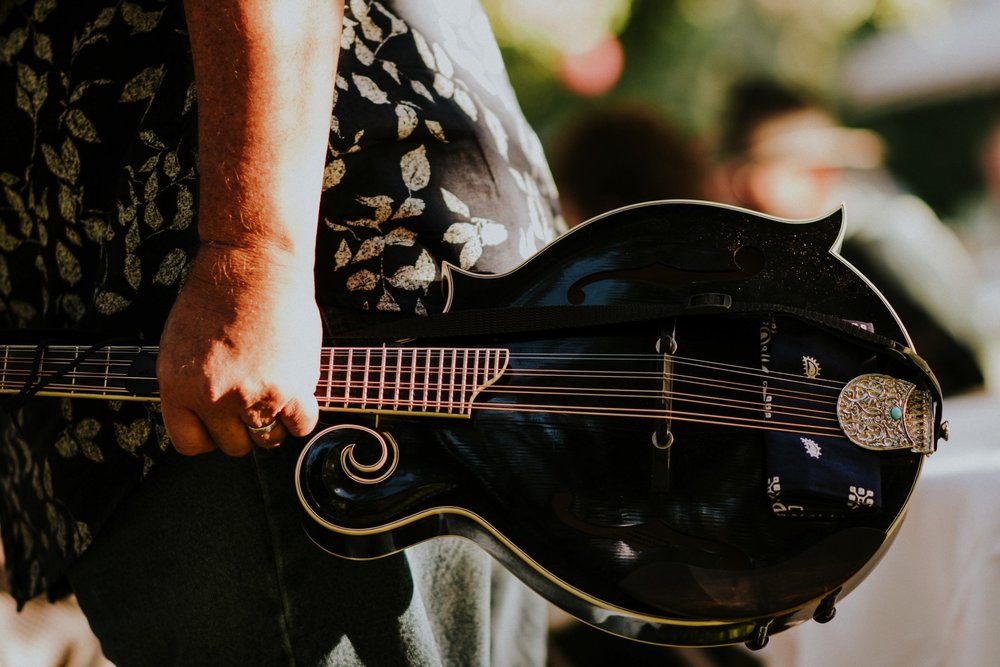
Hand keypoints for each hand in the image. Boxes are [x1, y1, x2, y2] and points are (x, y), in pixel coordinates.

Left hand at [156, 243, 321, 455]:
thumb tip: (206, 415)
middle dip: (243, 427)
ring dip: (274, 423)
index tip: (222, 424)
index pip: (190, 443)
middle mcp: (213, 397)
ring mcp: (252, 396)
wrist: (254, 266)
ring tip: (275, 395)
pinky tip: (297, 392)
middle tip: (253, 401)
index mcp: (178, 387)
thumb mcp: (180, 346)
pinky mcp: (289, 388)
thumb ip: (190, 386)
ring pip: (268, 440)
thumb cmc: (217, 297)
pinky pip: (301, 425)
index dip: (210, 434)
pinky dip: (301, 414)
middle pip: (233, 445)